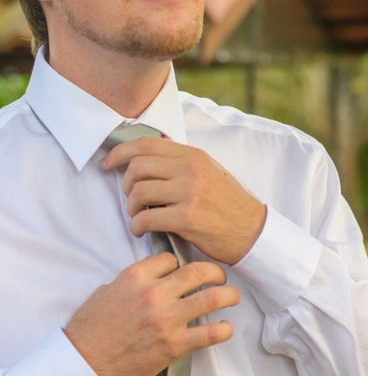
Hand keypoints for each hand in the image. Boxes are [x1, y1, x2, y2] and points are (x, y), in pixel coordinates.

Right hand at [64, 253, 238, 375]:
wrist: (85, 366)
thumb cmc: (90, 331)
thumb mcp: (105, 292)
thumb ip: (131, 281)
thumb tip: (149, 278)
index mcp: (135, 277)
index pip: (171, 258)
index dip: (179, 264)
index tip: (182, 272)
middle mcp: (155, 294)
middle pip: (199, 271)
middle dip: (215, 272)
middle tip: (219, 278)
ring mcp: (167, 319)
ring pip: (212, 297)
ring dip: (229, 295)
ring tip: (232, 297)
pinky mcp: (175, 345)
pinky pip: (211, 333)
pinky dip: (224, 329)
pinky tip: (225, 328)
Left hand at [101, 137, 266, 264]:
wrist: (252, 231)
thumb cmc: (229, 204)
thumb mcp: (209, 171)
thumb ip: (182, 162)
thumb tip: (148, 154)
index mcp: (193, 155)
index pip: (145, 144)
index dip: (119, 152)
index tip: (107, 164)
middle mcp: (190, 169)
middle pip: (137, 168)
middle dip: (127, 185)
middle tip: (133, 200)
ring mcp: (189, 193)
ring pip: (138, 193)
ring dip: (132, 209)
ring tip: (140, 217)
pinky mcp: (188, 218)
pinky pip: (146, 219)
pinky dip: (137, 226)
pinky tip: (143, 231)